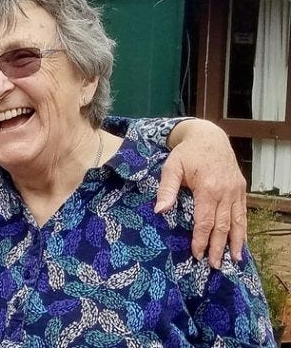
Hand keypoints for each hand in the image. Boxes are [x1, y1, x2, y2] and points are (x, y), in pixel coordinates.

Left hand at [157, 119, 246, 267]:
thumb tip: (160, 211)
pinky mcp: (241, 189)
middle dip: (219, 247)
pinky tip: (241, 242)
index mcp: (207, 188)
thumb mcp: (171, 167)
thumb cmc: (186, 153)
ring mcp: (235, 191)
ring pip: (237, 222)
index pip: (205, 221)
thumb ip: (167, 189)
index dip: (201, 239)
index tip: (197, 254)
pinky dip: (242, 229)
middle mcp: (225, 192)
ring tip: (233, 260)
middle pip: (223, 226)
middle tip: (215, 266)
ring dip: (235, 242)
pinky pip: (242, 213)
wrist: (208, 136)